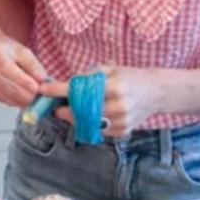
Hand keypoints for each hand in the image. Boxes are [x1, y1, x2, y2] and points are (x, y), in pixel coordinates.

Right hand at [0, 35, 44, 106]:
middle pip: (5, 85)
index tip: (36, 88)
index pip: (6, 68)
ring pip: (2, 95)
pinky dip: (11, 101)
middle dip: (24, 94)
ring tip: (31, 97)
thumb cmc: (5, 48)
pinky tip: (19, 97)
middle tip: (37, 96)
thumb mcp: (22, 50)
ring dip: (19, 100)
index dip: (22, 80)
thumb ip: (33, 64)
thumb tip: (42, 80)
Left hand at [42, 65, 161, 136]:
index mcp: (115, 86)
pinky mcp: (123, 131)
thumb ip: (86, 77)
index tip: (43, 90)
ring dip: (74, 118)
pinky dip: (89, 124)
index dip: (58, 90)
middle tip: (56, 106)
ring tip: (70, 111)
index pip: (80, 90)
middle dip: (64, 109)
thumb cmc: (129, 77)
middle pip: (81, 111)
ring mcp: (122, 120)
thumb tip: (62, 86)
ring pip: (88, 123)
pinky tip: (88, 116)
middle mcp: (119, 105)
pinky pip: (98, 130)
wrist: (156, 92)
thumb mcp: (109, 69)